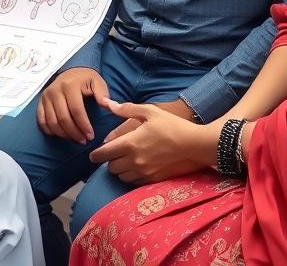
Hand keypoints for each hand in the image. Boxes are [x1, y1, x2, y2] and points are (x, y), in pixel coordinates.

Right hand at [38, 67, 109, 143]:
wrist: (71, 70)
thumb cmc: (85, 79)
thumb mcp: (97, 81)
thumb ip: (102, 93)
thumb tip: (108, 105)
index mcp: (70, 86)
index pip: (76, 110)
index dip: (83, 126)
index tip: (91, 136)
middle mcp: (55, 91)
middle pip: (63, 118)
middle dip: (74, 133)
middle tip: (83, 141)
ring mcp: (46, 97)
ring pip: (52, 122)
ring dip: (63, 134)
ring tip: (75, 139)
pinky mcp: (40, 102)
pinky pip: (41, 120)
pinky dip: (49, 131)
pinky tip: (60, 134)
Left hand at [89, 99, 215, 183]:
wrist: (193, 144)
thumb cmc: (171, 125)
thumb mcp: (149, 112)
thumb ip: (126, 109)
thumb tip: (108, 103)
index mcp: (130, 143)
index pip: (104, 153)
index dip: (95, 155)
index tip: (93, 154)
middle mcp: (134, 160)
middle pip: (111, 167)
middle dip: (109, 161)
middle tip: (113, 154)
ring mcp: (143, 172)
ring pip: (121, 177)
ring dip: (119, 170)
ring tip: (124, 161)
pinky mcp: (153, 180)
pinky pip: (134, 182)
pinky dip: (131, 177)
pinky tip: (136, 168)